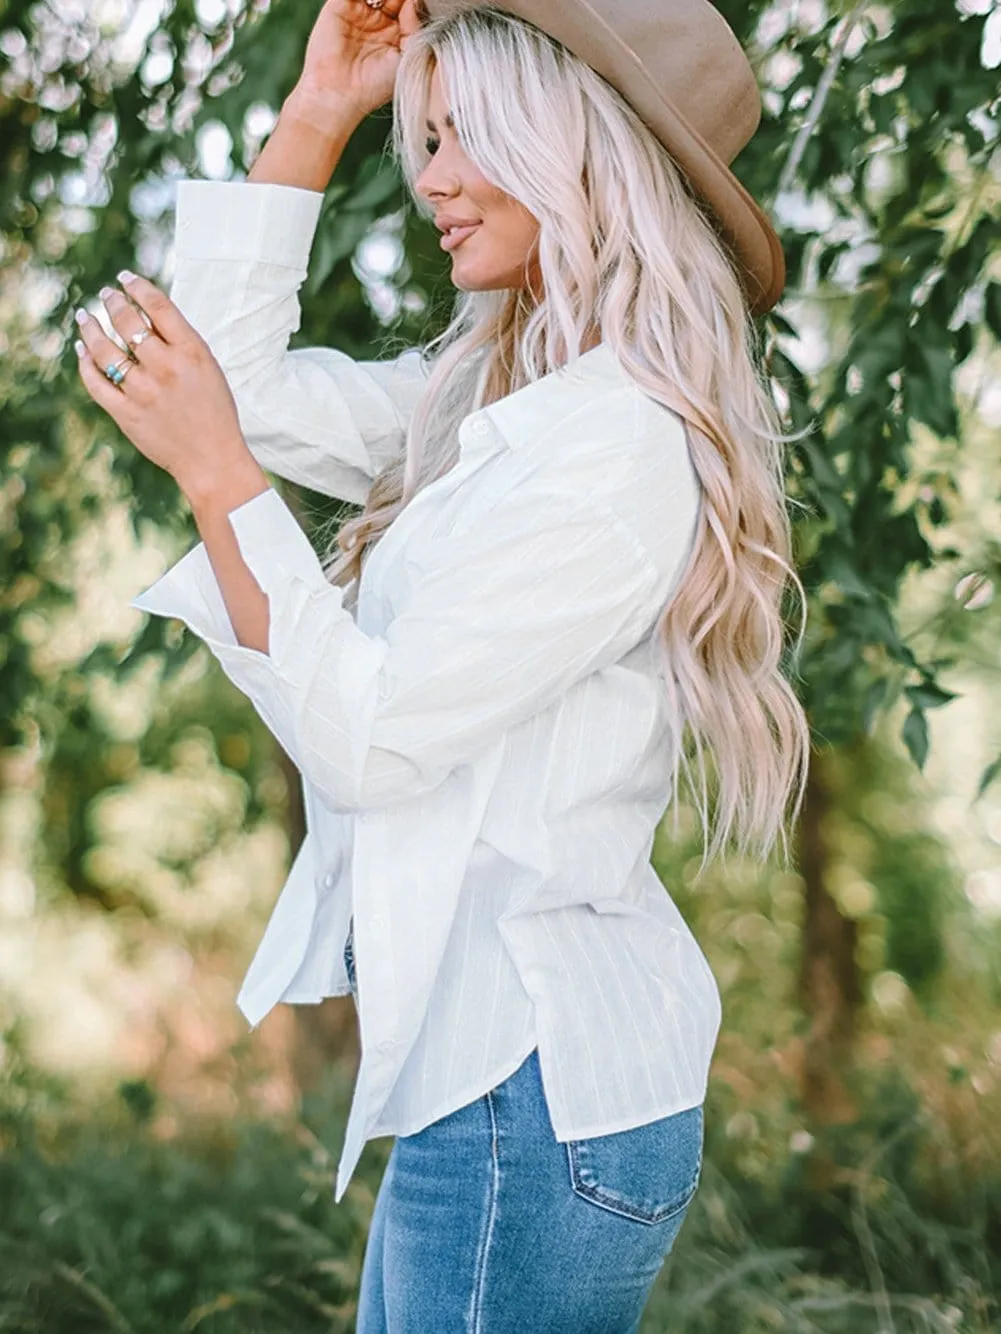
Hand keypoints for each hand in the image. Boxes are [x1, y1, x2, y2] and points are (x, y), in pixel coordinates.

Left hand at [74, 273, 253, 502]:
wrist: (213, 460)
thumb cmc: (215, 412)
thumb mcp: (208, 369)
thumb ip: (180, 343)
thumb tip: (146, 313)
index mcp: (192, 353)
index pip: (158, 306)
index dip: (137, 286)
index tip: (125, 278)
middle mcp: (166, 368)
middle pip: (128, 322)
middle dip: (112, 302)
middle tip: (106, 295)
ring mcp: (143, 391)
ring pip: (105, 349)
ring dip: (90, 328)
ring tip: (84, 317)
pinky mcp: (127, 414)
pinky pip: (96, 383)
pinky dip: (85, 364)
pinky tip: (82, 352)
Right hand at [295, 0, 420, 117]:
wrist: (339, 94)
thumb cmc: (374, 86)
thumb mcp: (406, 57)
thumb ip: (415, 27)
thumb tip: (415, 1)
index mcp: (397, 32)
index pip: (410, 5)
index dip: (414, 2)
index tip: (420, 3)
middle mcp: (378, 19)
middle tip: (401, 2)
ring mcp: (359, 11)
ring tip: (384, 4)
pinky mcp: (340, 4)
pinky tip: (373, 2)